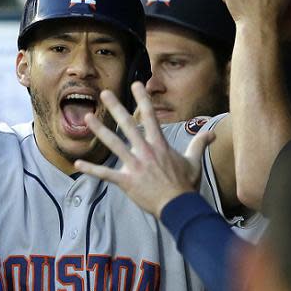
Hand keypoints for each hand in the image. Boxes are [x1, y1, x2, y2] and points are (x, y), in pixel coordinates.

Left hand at [74, 82, 215, 217]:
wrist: (179, 206)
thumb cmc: (186, 184)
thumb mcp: (194, 161)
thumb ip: (199, 144)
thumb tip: (212, 132)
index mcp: (159, 144)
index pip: (150, 116)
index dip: (143, 99)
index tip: (136, 84)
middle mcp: (145, 151)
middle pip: (127, 124)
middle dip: (115, 107)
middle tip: (104, 93)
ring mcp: (134, 165)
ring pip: (113, 144)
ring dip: (99, 130)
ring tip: (87, 117)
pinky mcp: (126, 181)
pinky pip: (105, 174)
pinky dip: (91, 169)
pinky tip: (78, 164)